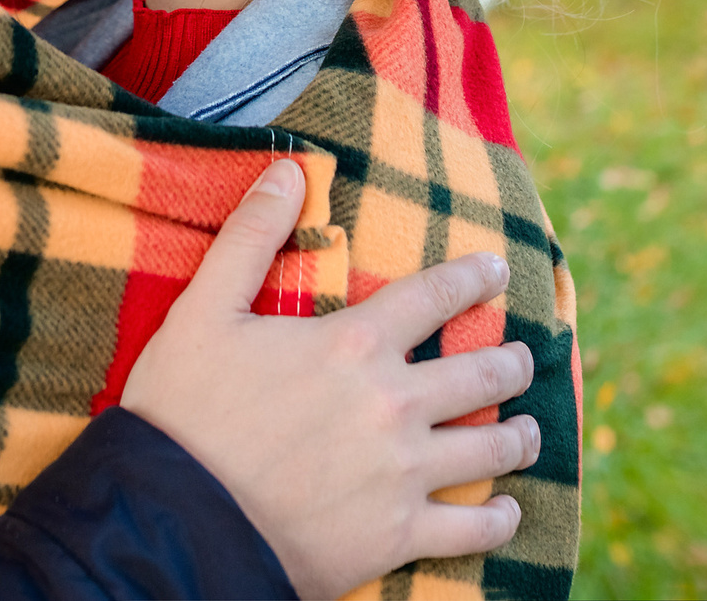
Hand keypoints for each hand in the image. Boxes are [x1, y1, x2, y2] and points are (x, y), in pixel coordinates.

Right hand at [121, 160, 539, 600]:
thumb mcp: (204, 310)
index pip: (433, 297)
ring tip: (529, 429)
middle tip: (525, 357)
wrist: (177, 522)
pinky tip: (506, 511)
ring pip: (489, 449)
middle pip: (479, 374)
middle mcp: (393, 405)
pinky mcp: (398, 536)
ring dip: (519, 436)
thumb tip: (288, 170)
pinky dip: (497, 519)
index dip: (472, 278)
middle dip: (511, 362)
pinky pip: (470, 529)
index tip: (498, 270)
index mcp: (353, 345)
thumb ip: (250, 237)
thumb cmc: (183, 414)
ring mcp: (402, 474)